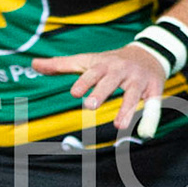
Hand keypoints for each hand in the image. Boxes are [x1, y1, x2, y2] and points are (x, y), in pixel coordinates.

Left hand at [30, 44, 166, 134]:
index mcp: (103, 64)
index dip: (84, 81)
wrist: (149, 53)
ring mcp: (139, 80)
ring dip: (127, 109)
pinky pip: (153, 104)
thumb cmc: (110, 61)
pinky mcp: (154, 89)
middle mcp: (121, 71)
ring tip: (118, 125)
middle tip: (90, 106)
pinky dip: (150, 117)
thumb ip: (60, 65)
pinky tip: (144, 133)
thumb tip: (33, 64)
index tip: (74, 92)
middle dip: (101, 92)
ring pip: (133, 95)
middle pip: (111, 81)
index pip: (92, 72)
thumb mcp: (87, 61)